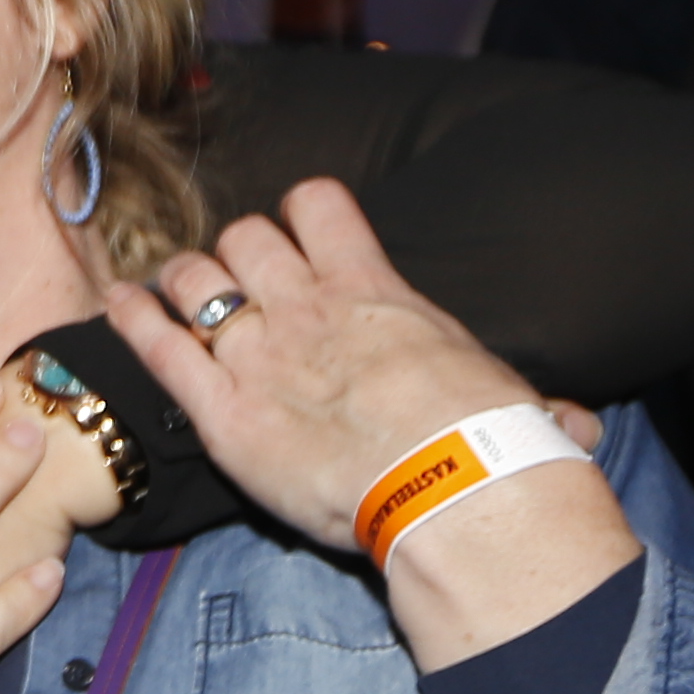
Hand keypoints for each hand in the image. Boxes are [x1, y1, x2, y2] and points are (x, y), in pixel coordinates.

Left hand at [97, 179, 635, 666]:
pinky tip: (116, 307)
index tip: (296, 231)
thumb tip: (578, 427)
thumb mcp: (513, 401)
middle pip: (244, 237)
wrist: (451, 487)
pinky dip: (130, 319)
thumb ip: (531, 402)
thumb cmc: (490, 444)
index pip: (319, 206)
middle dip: (235, 253)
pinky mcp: (220, 409)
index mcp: (374, 291)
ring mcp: (257, 353)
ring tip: (172, 295)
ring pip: (193, 279)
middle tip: (235, 284)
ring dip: (181, 282)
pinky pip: (155, 345)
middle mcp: (306, 307)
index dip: (300, 212)